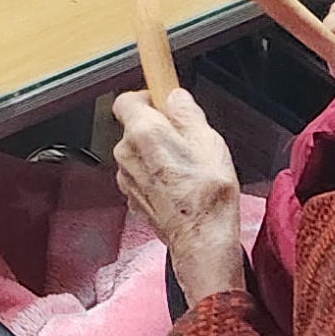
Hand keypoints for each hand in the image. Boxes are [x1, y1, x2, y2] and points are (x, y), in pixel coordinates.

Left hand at [108, 85, 248, 303]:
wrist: (201, 238)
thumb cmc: (207, 194)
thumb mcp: (208, 140)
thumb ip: (186, 112)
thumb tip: (175, 97)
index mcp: (143, 132)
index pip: (126, 99)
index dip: (146, 97)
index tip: (162, 101)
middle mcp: (126, 152)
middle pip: (133, 126)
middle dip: (157, 127)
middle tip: (185, 137)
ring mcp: (126, 177)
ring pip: (137, 152)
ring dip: (156, 153)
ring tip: (187, 165)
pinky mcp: (131, 196)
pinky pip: (140, 174)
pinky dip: (155, 174)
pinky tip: (179, 184)